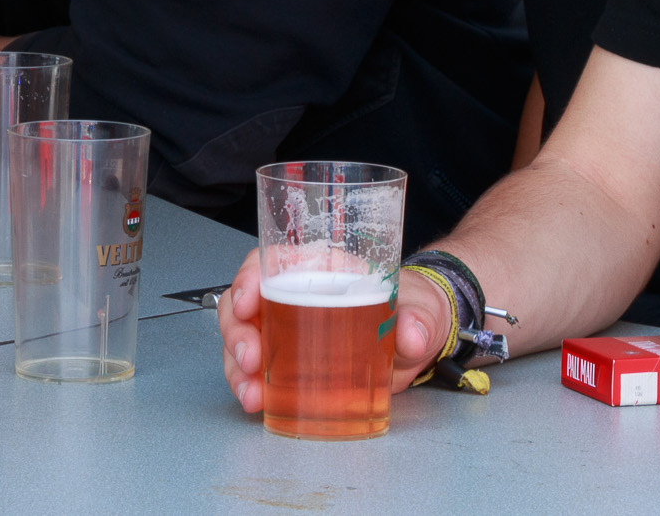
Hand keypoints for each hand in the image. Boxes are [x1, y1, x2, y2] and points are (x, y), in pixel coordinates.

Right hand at [217, 254, 452, 412]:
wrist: (418, 338)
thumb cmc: (412, 309)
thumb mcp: (422, 309)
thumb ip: (419, 319)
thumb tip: (412, 334)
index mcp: (321, 269)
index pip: (272, 260)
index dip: (250, 277)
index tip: (246, 302)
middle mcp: (296, 293)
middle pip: (245, 302)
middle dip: (238, 331)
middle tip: (249, 358)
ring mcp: (289, 328)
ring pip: (244, 337)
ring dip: (237, 364)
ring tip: (250, 390)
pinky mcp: (291, 359)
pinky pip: (256, 367)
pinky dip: (250, 384)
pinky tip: (255, 399)